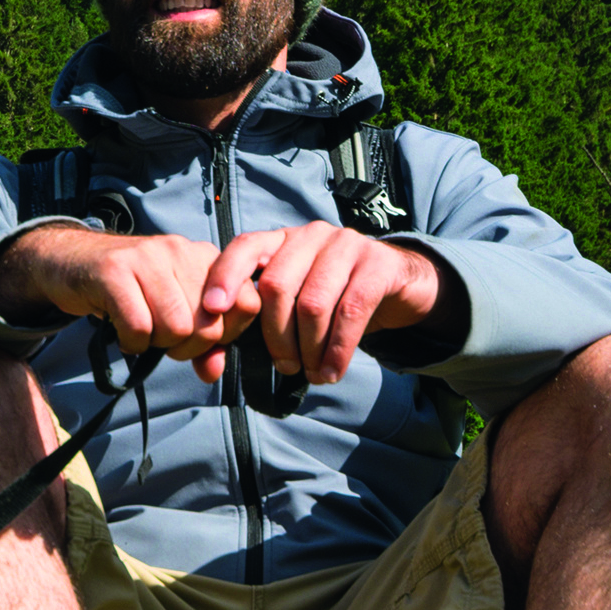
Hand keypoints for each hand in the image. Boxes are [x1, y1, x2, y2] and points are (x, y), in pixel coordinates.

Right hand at [0, 225, 255, 380]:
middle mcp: (181, 250)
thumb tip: (212, 372)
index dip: (226, 334)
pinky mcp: (114, 271)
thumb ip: (203, 342)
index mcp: (205, 257)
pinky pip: (138, 327)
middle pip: (208, 325)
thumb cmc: (129, 291)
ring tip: (142, 333)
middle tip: (162, 339)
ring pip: (176, 328)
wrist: (71, 261)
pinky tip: (122, 335)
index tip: (200, 339)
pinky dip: (131, 343)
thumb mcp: (173, 310)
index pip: (247, 303)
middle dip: (186, 347)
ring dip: (157, 344)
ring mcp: (147, 257)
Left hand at [201, 223, 439, 383]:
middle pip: (277, 285)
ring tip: (313, 373)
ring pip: (312, 303)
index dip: (224, 277)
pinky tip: (332, 371)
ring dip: (309, 349)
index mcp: (282, 240)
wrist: (399, 284)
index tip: (212, 309)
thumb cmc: (335, 299)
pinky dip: (338, 350)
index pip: (244, 247)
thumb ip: (260, 319)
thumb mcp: (296, 300)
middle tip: (286, 366)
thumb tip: (213, 360)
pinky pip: (351, 312)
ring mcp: (346, 245)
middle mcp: (311, 235)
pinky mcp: (378, 264)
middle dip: (276, 336)